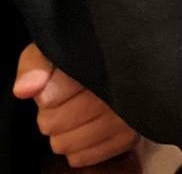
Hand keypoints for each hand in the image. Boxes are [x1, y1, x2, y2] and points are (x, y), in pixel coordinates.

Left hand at [13, 43, 139, 167]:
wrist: (126, 64)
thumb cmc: (84, 58)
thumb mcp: (55, 50)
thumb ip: (35, 65)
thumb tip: (25, 90)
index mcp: (100, 61)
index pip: (50, 97)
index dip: (47, 93)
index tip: (57, 82)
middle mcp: (117, 90)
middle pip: (53, 123)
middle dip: (53, 112)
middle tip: (68, 97)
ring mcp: (126, 117)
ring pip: (64, 144)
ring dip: (65, 131)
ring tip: (79, 110)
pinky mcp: (129, 138)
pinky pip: (80, 158)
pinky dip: (79, 147)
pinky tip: (89, 125)